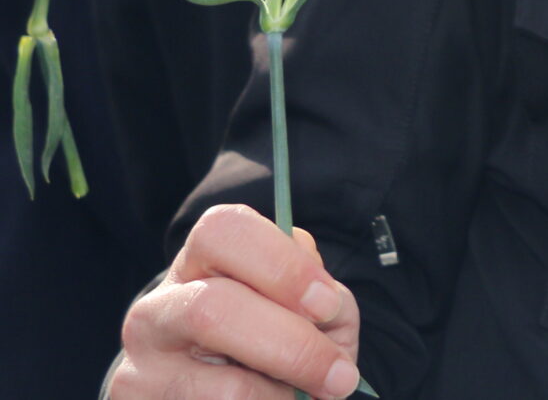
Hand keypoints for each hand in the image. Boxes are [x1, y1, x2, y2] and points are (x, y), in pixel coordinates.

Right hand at [109, 204, 362, 399]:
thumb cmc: (278, 348)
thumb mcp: (305, 313)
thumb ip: (322, 298)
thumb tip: (324, 305)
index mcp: (199, 264)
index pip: (223, 231)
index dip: (282, 265)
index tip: (327, 305)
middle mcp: (155, 310)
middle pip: (213, 309)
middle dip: (293, 345)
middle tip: (340, 375)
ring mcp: (139, 370)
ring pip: (224, 387)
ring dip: (283, 397)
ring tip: (306, 399)